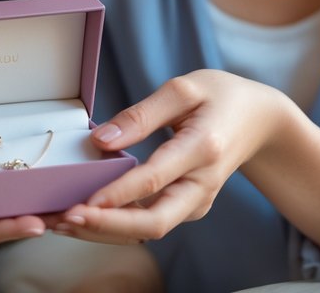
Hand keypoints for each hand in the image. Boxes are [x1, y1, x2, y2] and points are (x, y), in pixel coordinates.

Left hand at [51, 69, 293, 244]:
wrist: (259, 121)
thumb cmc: (221, 97)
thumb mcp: (183, 88)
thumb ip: (141, 114)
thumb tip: (101, 140)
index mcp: (204, 148)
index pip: (154, 180)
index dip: (116, 195)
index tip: (81, 203)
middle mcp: (203, 184)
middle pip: (154, 223)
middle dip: (106, 228)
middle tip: (64, 220)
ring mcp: (197, 201)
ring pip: (150, 230)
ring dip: (104, 231)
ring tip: (60, 221)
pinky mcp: (188, 208)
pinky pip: (151, 223)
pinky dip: (116, 225)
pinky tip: (84, 217)